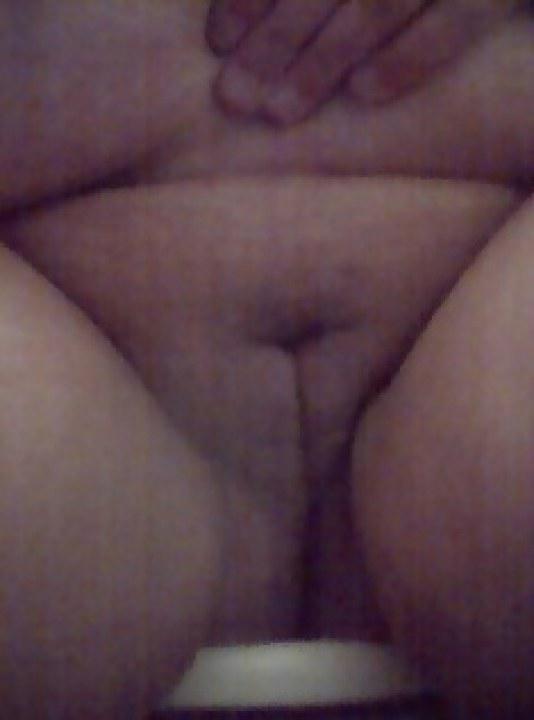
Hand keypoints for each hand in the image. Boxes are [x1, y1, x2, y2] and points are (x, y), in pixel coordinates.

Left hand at [207, 0, 523, 123]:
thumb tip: (237, 40)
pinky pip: (449, 25)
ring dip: (322, 62)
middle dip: (273, 41)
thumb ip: (306, 1)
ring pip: (375, 7)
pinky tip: (362, 94)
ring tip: (278, 112)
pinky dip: (406, 58)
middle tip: (233, 97)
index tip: (218, 43)